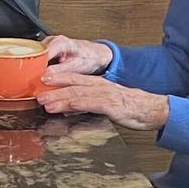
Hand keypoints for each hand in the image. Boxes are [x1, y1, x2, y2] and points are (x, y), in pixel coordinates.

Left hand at [37, 74, 168, 130]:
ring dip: (59, 96)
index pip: (74, 78)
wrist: (152, 110)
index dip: (57, 77)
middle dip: (53, 86)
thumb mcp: (104, 103)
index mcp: (98, 84)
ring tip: (44, 100)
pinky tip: (65, 106)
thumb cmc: (129, 107)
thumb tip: (66, 106)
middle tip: (36, 89)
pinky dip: (76, 104)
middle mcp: (100, 87)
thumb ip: (85, 103)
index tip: (41, 79)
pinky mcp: (111, 106)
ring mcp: (105, 95)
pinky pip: (91, 104)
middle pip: (72, 84)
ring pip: (78, 93)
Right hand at [41, 34, 113, 79]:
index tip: (34, 78)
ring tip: (36, 80)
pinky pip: (37, 57)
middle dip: (33, 68)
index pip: (41, 53)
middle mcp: (52, 40)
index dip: (35, 67)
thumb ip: (60, 70)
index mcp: (60, 42)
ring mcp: (48, 44)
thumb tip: (46, 75)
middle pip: (35, 53)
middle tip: (34, 82)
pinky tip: (40, 75)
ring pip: (34, 55)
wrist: (95, 54)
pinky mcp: (46, 49)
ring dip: (34, 68)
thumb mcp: (77, 66)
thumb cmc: (89, 57)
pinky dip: (38, 67)